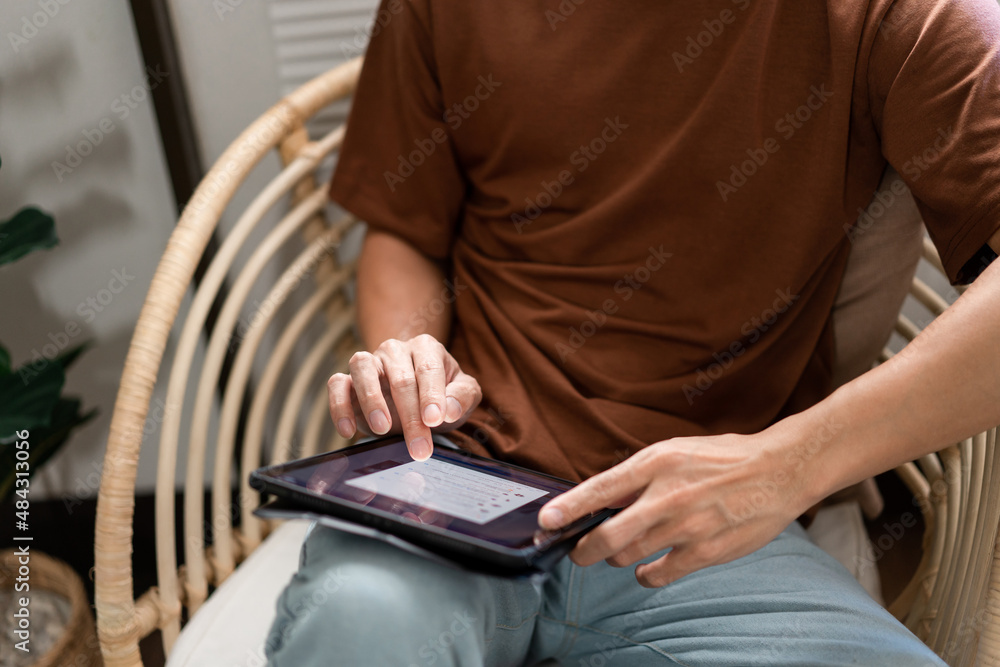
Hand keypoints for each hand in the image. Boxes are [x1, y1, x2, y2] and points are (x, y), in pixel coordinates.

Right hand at [327, 334, 481, 459]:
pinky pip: (336, 384)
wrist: (418, 402)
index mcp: (426, 347)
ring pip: (362, 368)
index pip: (428, 368)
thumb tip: (448, 410)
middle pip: (400, 378)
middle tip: (419, 448)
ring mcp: (369, 362)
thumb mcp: (464, 394)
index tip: (435, 421)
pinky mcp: (348, 380)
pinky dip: (339, 406)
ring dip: (372, 400)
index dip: (432, 395)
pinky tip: (348, 430)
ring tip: (383, 429)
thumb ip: (463, 397)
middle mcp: (395, 350)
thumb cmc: (443, 395)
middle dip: (411, 416)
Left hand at [538, 428, 816, 586]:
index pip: (600, 488)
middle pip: (608, 535)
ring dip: (616, 558)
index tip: (547, 521)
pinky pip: (659, 575)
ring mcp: (686, 527)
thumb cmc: (723, 459)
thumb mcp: (674, 452)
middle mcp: (666, 495)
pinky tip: (647, 570)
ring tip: (620, 552)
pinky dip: (646, 576)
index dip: (569, 508)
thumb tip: (604, 500)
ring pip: (629, 556)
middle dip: (584, 549)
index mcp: (655, 462)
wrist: (778, 471)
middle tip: (578, 552)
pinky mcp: (705, 552)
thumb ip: (639, 476)